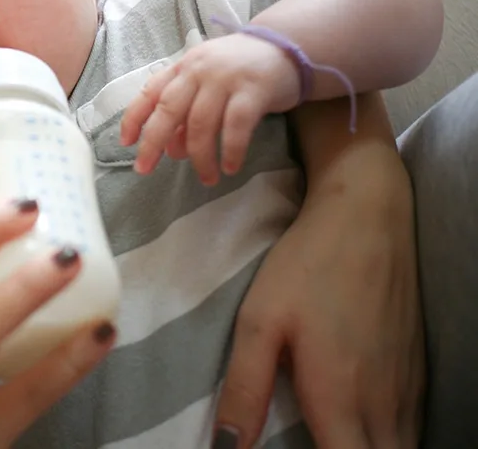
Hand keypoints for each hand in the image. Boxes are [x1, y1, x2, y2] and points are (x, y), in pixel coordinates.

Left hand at [120, 34, 299, 184]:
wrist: (287, 46)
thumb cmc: (240, 71)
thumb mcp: (206, 83)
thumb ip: (187, 110)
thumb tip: (171, 149)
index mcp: (183, 67)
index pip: (149, 92)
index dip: (133, 118)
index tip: (126, 143)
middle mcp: (199, 70)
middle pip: (168, 110)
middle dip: (153, 143)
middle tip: (145, 169)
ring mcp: (225, 78)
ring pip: (201, 124)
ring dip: (200, 157)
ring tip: (206, 178)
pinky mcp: (253, 90)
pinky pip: (236, 126)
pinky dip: (230, 150)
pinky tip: (229, 166)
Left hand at [211, 100, 423, 447]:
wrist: (368, 217)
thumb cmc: (307, 267)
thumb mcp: (259, 322)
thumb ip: (244, 389)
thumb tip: (227, 448)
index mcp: (340, 398)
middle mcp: (383, 403)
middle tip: (313, 445)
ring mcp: (406, 389)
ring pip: (400, 448)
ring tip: (329, 441)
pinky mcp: (416, 371)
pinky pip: (409, 427)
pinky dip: (387, 439)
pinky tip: (358, 428)